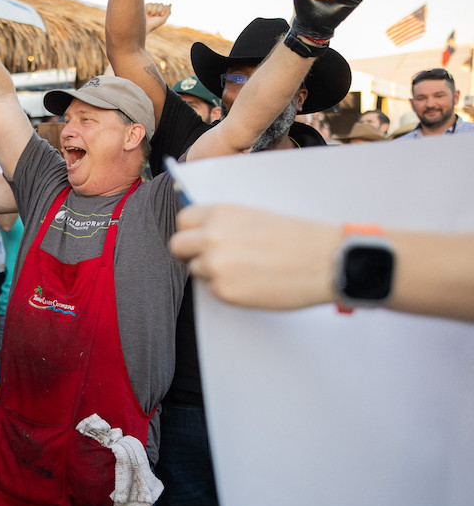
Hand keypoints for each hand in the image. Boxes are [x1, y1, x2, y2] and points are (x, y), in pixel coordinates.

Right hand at [144, 2, 170, 31]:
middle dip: (158, 11)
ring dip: (153, 11)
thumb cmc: (154, 24)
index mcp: (162, 11)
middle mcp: (157, 8)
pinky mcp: (146, 6)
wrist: (144, 26)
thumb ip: (168, 12)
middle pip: (161, 4)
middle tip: (155, 16)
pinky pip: (149, 4)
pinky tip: (147, 14)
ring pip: (155, 4)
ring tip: (150, 16)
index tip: (160, 15)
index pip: (165, 6)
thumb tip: (170, 4)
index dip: (163, 11)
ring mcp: (152, 6)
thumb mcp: (163, 20)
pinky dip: (148, 9)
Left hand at [169, 204, 338, 310]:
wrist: (327, 261)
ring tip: (243, 269)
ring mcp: (215, 265)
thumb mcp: (256, 215)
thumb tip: (202, 230)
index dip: (191, 230)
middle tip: (210, 257)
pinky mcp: (224, 291)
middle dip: (190, 252)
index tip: (199, 237)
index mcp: (221, 214)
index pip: (183, 220)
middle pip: (177, 245)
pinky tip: (253, 282)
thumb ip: (225, 223)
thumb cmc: (298, 237)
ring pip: (195, 269)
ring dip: (211, 271)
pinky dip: (227, 289)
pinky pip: (213, 290)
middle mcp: (212, 237)